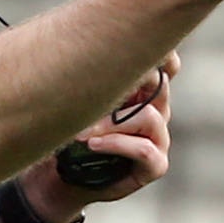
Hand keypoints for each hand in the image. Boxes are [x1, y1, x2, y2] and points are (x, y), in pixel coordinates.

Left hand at [20, 52, 178, 218]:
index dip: (162, 55)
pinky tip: (93, 144)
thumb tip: (84, 47)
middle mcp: (157, 110)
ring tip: (81, 132)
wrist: (57, 177)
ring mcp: (159, 137)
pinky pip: (144, 149)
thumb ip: (90, 79)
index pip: (166, 65)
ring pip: (149, 118)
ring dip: (111, 123)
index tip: (134, 45)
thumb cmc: (66, 131)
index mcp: (143, 90)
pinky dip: (117, 144)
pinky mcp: (155, 164)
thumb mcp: (76, 100)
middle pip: (160, 87)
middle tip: (93, 87)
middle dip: (130, 83)